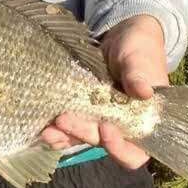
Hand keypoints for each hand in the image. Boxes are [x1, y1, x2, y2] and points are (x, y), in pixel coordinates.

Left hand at [40, 14, 168, 169]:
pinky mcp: (81, 109)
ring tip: (47, 130)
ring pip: (81, 136)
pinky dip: (56, 128)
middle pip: (101, 142)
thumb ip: (140, 75)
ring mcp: (99, 119)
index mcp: (143, 124)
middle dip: (82, 133)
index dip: (119, 148)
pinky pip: (69, 124)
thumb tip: (144, 92)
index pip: (134, 152)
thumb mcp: (141, 59)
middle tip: (64, 119)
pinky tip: (43, 125)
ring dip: (64, 135)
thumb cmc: (139, 49)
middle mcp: (121, 128)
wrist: (121, 35)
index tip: (106, 129)